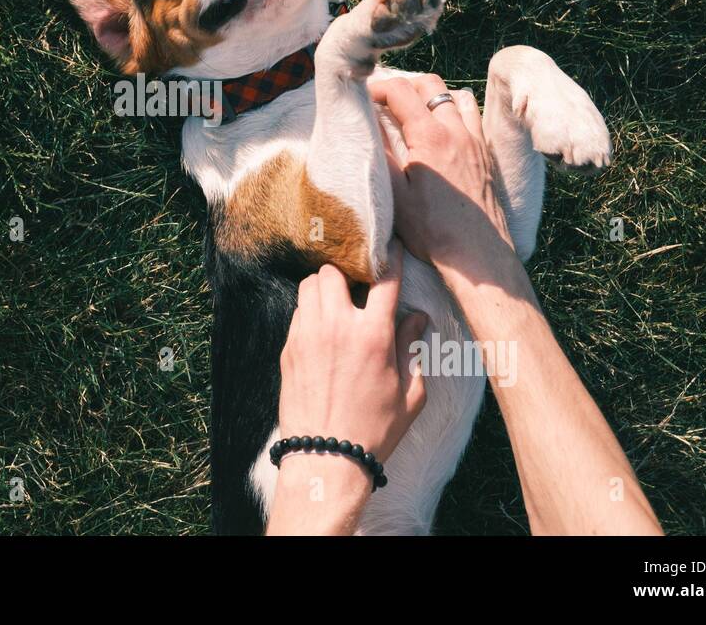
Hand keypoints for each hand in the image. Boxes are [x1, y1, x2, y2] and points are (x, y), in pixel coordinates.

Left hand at [278, 244, 427, 464]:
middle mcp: (338, 326)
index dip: (392, 260)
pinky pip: (297, 312)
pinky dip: (309, 311)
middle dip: (346, 274)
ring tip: (336, 304)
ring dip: (324, 288)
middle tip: (356, 287)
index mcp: (374, 335)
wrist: (325, 457)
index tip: (393, 250)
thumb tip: (417, 319)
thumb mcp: (410, 394)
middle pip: (334, 271)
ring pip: (309, 286)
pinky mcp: (288, 348)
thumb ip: (413, 349)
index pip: (385, 280)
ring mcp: (308, 335)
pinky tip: (320, 328)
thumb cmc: (374, 430)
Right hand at [369, 74, 514, 270]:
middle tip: (384, 103)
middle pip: (429, 84)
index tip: (363, 98)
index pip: (401, 91)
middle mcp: (457, 130)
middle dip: (403, 86)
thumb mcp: (395, 193)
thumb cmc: (433, 229)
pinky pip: (471, 115)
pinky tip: (440, 130)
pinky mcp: (485, 153)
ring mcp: (475, 140)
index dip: (377, 88)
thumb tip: (368, 123)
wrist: (476, 253)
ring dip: (430, 96)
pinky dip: (453, 111)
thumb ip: (381, 152)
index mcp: (430, 136)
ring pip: (454, 96)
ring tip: (412, 113)